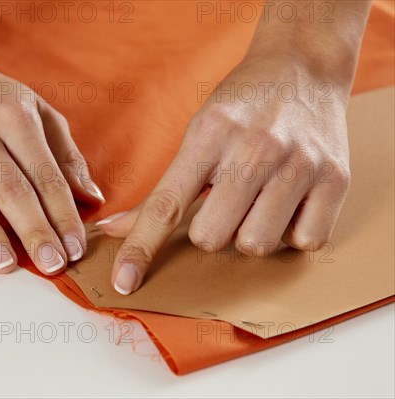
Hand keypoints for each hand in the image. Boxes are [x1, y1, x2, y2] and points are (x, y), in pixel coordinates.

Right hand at [0, 59, 103, 273]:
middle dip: (34, 229)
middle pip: (10, 188)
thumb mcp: (37, 111)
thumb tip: (92, 197)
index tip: (75, 248)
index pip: (46, 175)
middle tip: (52, 265)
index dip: (63, 214)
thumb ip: (66, 155)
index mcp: (15, 117)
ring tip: (5, 264)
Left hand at [97, 55, 351, 294]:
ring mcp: (299, 164)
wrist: (302, 67)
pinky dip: (291, 233)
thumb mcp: (197, 132)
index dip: (141, 247)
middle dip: (210, 230)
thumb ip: (163, 188)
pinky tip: (288, 204)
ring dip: (249, 233)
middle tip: (225, 201)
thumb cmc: (242, 106)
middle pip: (211, 236)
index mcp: (210, 134)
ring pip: (256, 244)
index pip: (166, 205)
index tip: (124, 281)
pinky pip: (305, 242)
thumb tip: (115, 229)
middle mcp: (256, 148)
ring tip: (257, 200)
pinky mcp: (336, 179)